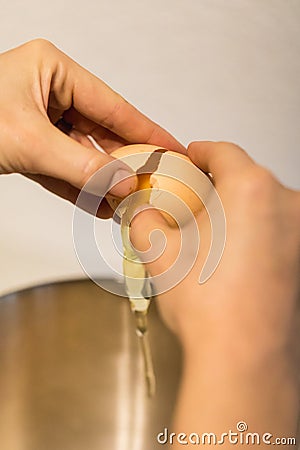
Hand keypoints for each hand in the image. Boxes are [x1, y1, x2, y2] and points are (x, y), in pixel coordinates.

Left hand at [0, 39, 183, 215]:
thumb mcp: (29, 141)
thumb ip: (81, 166)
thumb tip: (123, 184)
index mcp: (52, 72)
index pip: (112, 105)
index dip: (145, 130)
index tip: (171, 148)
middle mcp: (49, 94)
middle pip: (101, 133)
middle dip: (126, 162)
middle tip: (153, 182)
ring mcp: (40, 122)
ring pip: (83, 156)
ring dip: (104, 182)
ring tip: (130, 202)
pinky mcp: (30, 148)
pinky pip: (63, 171)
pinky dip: (81, 189)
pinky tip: (102, 205)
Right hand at [130, 141, 299, 443]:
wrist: (243, 357)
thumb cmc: (211, 308)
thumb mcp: (159, 253)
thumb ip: (144, 221)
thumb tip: (142, 214)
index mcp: (251, 189)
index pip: (223, 151)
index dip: (200, 152)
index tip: (190, 157)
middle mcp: (286, 204)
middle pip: (245, 177)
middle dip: (215, 185)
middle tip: (190, 201)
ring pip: (262, 203)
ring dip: (235, 209)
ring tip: (208, 235)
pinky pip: (275, 228)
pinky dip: (253, 230)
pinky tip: (230, 256)